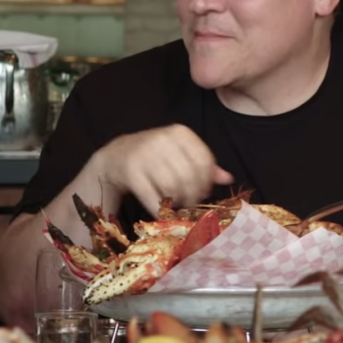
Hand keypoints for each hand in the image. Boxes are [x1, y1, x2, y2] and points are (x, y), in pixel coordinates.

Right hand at [89, 124, 233, 215]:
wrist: (114, 158)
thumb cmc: (153, 157)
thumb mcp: (179, 154)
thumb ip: (203, 164)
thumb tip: (227, 178)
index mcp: (179, 132)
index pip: (204, 161)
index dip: (206, 182)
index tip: (203, 192)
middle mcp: (162, 139)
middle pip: (189, 176)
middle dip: (193, 195)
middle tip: (190, 204)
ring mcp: (145, 154)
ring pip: (172, 187)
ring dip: (177, 202)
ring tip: (176, 204)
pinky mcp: (131, 172)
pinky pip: (153, 197)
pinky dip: (160, 208)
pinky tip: (161, 210)